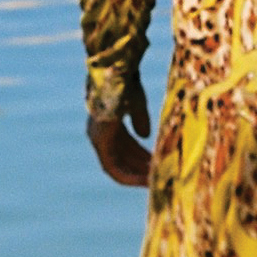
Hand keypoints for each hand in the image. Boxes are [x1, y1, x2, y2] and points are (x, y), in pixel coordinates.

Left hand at [87, 74, 152, 188]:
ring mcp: (98, 139)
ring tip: (154, 182)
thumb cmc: (127, 84)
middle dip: (140, 167)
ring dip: (135, 175)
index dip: (139, 156)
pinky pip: (113, 167)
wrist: (117, 74)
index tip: (155, 163)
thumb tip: (145, 136)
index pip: (124, 146)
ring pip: (117, 166)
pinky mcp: (100, 143)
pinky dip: (129, 175)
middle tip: (158, 176)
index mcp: (107, 123)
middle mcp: (100, 134)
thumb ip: (140, 120)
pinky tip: (145, 179)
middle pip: (121, 157)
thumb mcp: (137, 104)